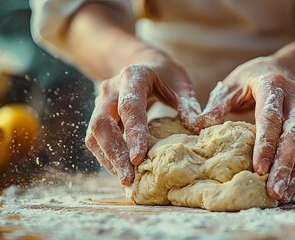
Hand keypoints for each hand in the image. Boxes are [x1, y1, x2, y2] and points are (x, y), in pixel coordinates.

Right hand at [85, 48, 200, 185]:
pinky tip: (121, 171)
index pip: (130, 107)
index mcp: (133, 76)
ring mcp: (101, 102)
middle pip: (102, 123)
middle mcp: (111, 89)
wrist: (143, 64)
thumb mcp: (181, 83)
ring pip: (94, 134)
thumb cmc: (166, 75)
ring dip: (108, 159)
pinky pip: (95, 139)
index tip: (138, 158)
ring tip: (126, 181)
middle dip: (114, 153)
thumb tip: (200, 127)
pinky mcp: (100, 116)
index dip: (133, 133)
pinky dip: (107, 157)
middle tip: (128, 178)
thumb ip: (189, 104)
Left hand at [196, 56, 294, 202]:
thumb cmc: (250, 81)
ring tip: (283, 195)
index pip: (271, 117)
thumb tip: (197, 124)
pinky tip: (292, 189)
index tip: (258, 169)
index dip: (266, 144)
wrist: (285, 70)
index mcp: (273, 84)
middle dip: (285, 165)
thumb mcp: (230, 86)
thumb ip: (217, 104)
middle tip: (274, 191)